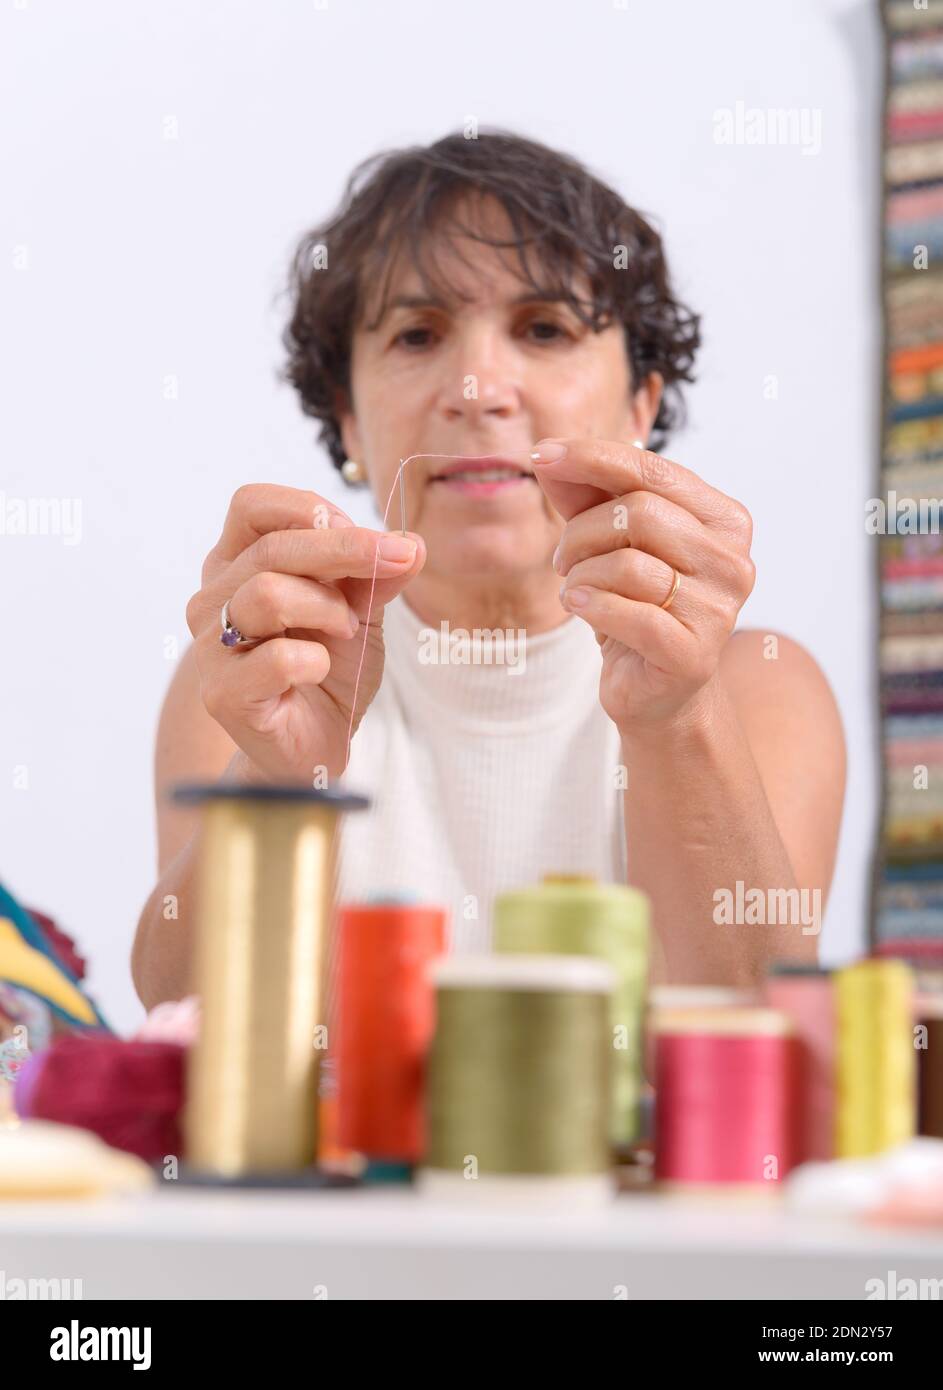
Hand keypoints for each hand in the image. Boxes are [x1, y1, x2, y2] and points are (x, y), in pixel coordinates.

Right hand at [186, 484, 425, 782]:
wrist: (316, 747)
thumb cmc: (328, 670)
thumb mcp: (360, 609)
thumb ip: (377, 574)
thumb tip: (412, 543)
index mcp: (236, 564)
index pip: (254, 505)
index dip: (313, 511)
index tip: (366, 539)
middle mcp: (212, 598)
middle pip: (272, 546)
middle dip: (345, 551)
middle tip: (390, 568)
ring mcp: (211, 647)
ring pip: (267, 593)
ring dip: (326, 608)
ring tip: (346, 631)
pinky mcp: (222, 693)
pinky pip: (276, 658)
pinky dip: (314, 660)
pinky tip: (318, 671)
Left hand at [534, 438, 754, 731]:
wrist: (656, 689)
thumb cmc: (635, 606)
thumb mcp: (610, 541)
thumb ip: (587, 495)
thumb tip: (549, 456)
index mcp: (724, 519)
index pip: (653, 471)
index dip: (593, 458)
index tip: (542, 455)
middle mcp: (733, 561)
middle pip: (639, 513)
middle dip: (581, 532)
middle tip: (562, 559)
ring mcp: (719, 610)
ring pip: (627, 563)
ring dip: (581, 575)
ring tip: (574, 590)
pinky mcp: (692, 653)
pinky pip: (625, 612)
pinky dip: (588, 605)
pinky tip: (579, 607)